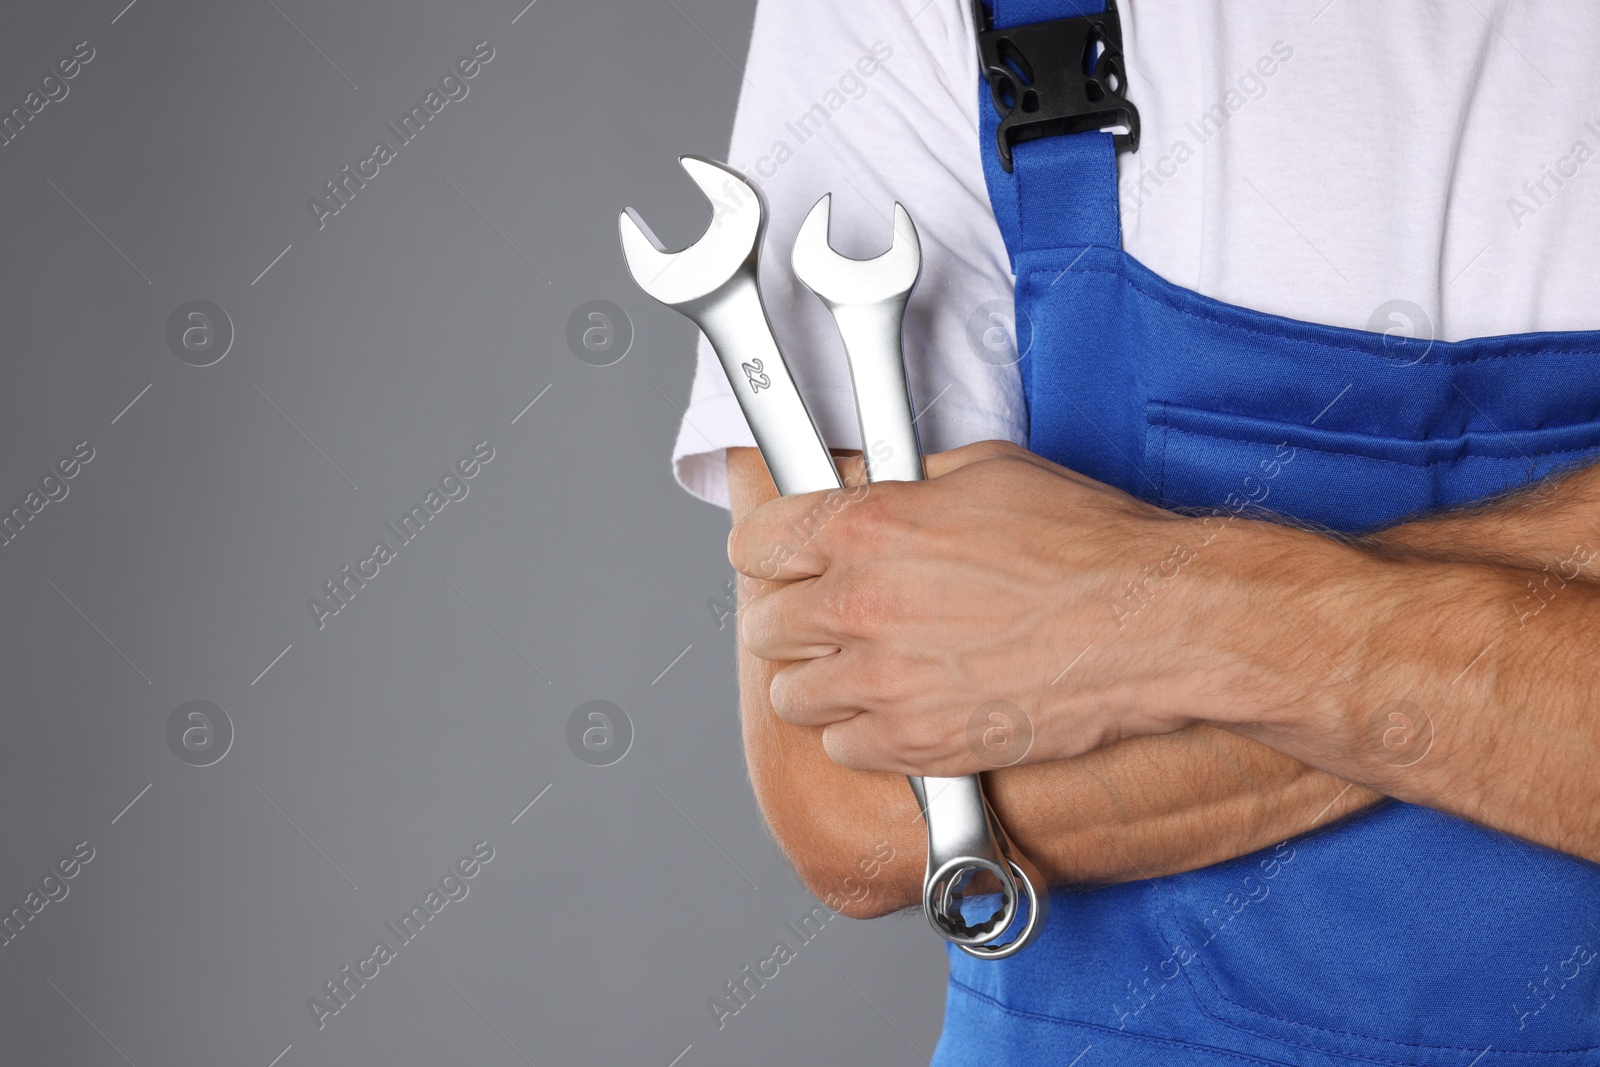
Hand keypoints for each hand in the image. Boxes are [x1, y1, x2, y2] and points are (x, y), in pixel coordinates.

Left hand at [728, 440, 1256, 775]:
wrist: (1154, 623)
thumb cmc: (1089, 544)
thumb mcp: (987, 471)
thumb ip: (905, 483)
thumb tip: (867, 486)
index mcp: (869, 526)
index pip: (755, 544)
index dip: (768, 551)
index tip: (780, 560)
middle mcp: (862, 604)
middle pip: (766, 626)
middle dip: (794, 620)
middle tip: (834, 618)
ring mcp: (884, 681)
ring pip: (793, 696)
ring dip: (823, 682)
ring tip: (871, 668)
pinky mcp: (915, 743)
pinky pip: (842, 749)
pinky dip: (864, 734)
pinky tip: (906, 707)